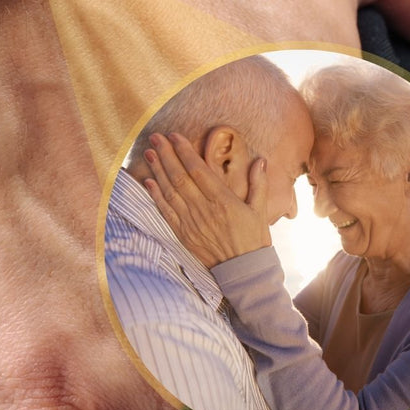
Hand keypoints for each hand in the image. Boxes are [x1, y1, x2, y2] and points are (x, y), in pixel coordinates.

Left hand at [143, 133, 270, 265]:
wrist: (244, 273)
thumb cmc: (254, 240)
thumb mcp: (260, 211)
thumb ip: (259, 184)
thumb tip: (260, 160)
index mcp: (223, 201)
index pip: (199, 170)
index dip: (185, 151)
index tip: (175, 136)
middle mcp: (204, 210)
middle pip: (180, 177)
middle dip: (166, 155)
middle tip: (156, 138)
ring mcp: (191, 223)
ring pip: (170, 192)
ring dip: (158, 171)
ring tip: (149, 153)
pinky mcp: (183, 234)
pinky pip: (166, 212)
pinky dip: (156, 196)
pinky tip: (148, 181)